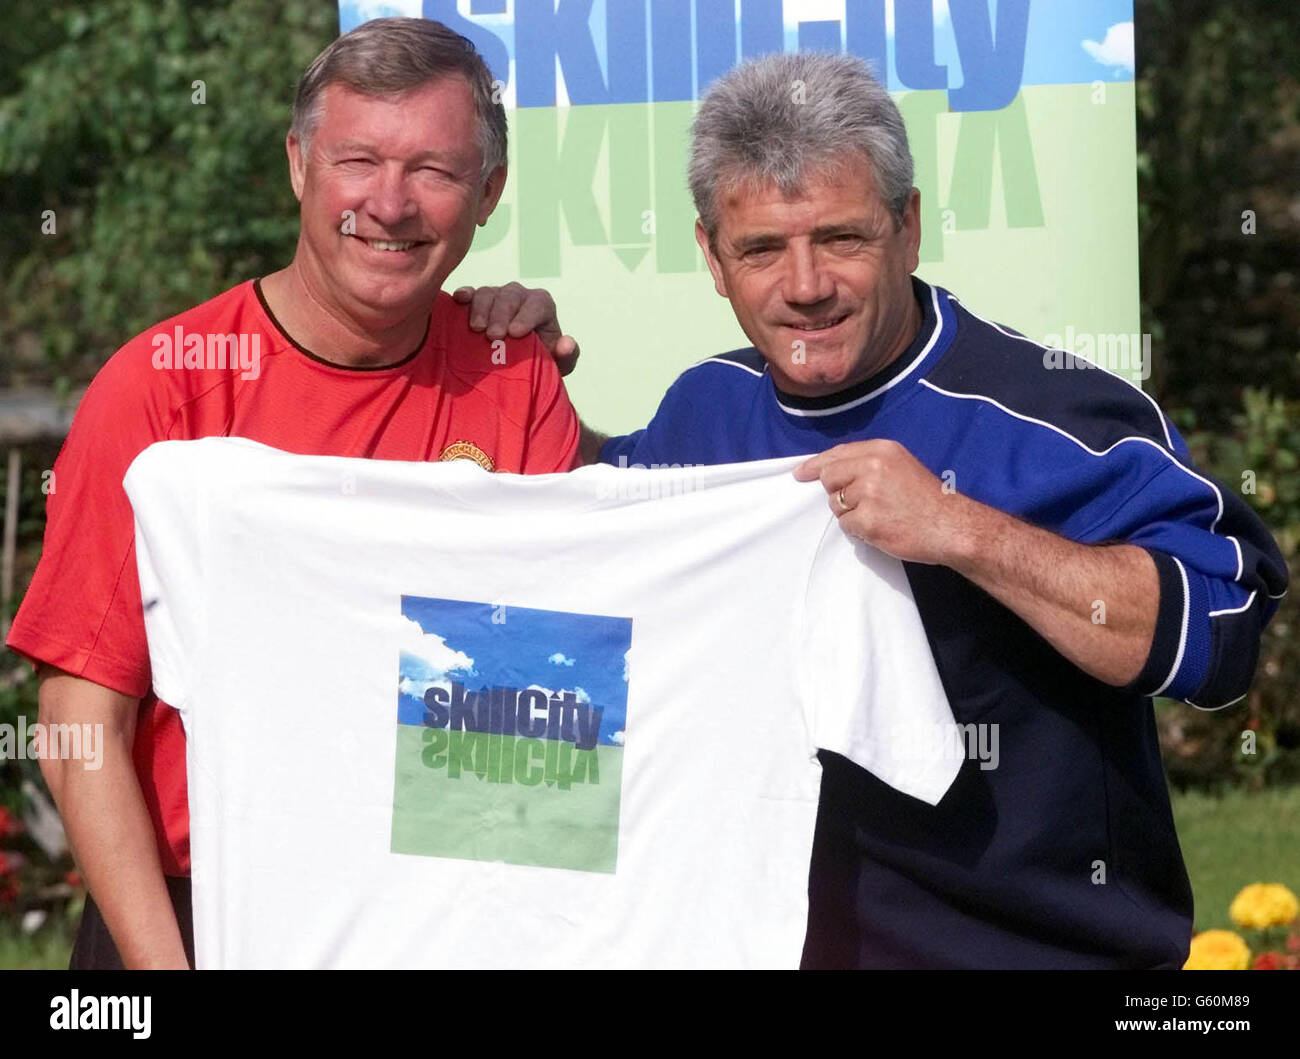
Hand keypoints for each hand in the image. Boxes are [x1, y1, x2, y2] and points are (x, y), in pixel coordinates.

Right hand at [452, 282, 579, 376]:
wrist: (514, 367)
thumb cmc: (538, 364)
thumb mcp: (556, 366)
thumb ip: (567, 356)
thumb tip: (567, 343)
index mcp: (542, 307)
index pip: (538, 304)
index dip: (527, 316)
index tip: (515, 333)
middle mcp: (520, 296)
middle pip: (511, 295)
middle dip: (501, 314)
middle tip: (494, 336)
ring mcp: (496, 296)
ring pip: (489, 292)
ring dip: (481, 308)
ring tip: (476, 329)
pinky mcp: (475, 301)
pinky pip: (470, 293)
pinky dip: (465, 295)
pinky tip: (458, 301)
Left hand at [794, 440, 974, 564]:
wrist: (952, 526)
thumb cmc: (929, 500)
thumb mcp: (901, 466)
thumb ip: (869, 464)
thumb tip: (831, 471)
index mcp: (882, 450)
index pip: (837, 454)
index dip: (815, 465)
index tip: (801, 473)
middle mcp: (872, 466)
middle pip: (829, 478)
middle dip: (837, 493)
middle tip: (862, 503)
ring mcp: (869, 493)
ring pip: (836, 504)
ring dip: (851, 514)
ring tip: (881, 515)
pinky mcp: (868, 519)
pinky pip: (846, 526)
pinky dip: (859, 531)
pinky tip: (881, 528)